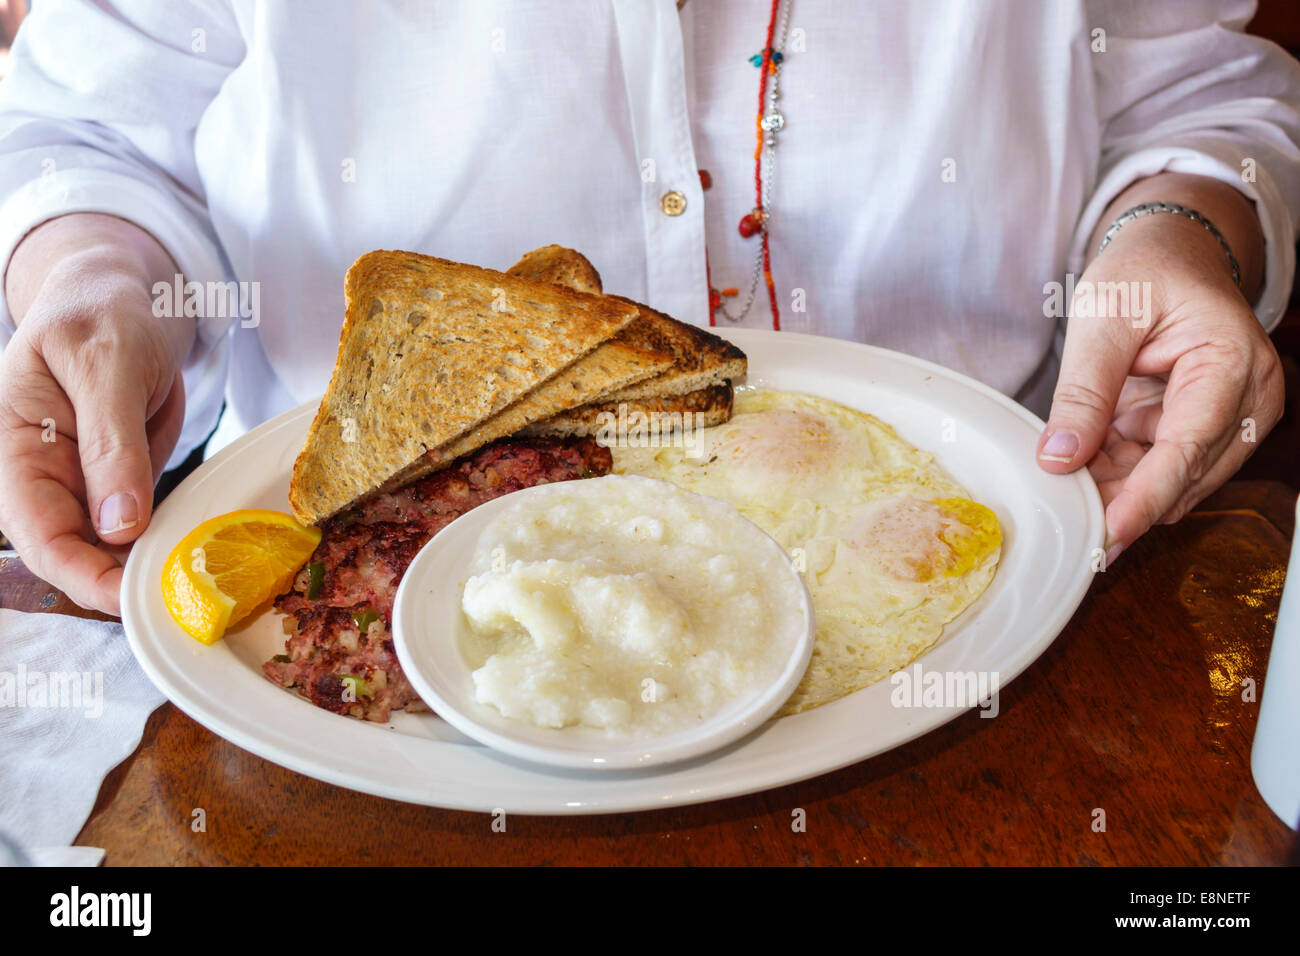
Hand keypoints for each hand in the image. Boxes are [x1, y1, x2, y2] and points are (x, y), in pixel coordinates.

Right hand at [0, 250, 184, 613]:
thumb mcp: (108, 363)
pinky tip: (194, 549)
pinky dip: (163, 537)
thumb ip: (112, 443)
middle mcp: (38, 472)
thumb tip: (117, 526)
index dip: (80, 573)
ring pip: (106, 546)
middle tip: (178, 596)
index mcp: (10, 445)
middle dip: (119, 579)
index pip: (35, 532)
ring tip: (194, 579)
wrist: (124, 293)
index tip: (131, 596)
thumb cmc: (103, 311)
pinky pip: (136, 524)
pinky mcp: (114, 481)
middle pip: (71, 552)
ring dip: (146, 564)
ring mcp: (78, 480)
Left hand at [1036, 212, 1283, 565]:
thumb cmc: (1145, 271)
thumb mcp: (1101, 317)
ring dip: (1118, 485)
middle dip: (1122, 497)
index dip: (1148, 494)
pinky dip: (1119, 470)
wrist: (1170, 254)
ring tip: (1066, 482)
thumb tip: (1058, 459)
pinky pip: (1158, 466)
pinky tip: (1084, 464)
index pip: (1190, 445)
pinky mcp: (1202, 429)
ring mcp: (1230, 419)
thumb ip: (1082, 391)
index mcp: (1231, 362)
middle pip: (1184, 474)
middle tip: (1063, 514)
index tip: (1112, 531)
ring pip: (1170, 481)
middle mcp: (1247, 399)